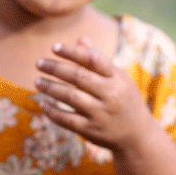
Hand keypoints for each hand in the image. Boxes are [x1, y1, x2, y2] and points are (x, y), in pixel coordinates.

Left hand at [34, 37, 154, 152]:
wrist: (138, 136)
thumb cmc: (122, 99)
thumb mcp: (117, 78)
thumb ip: (98, 60)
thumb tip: (80, 39)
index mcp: (117, 78)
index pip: (93, 59)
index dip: (72, 52)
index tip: (54, 47)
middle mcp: (110, 95)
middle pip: (78, 77)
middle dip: (56, 68)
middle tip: (38, 63)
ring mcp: (101, 114)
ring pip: (70, 97)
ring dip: (50, 88)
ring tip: (37, 81)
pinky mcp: (92, 130)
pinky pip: (67, 119)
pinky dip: (52, 111)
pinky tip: (42, 103)